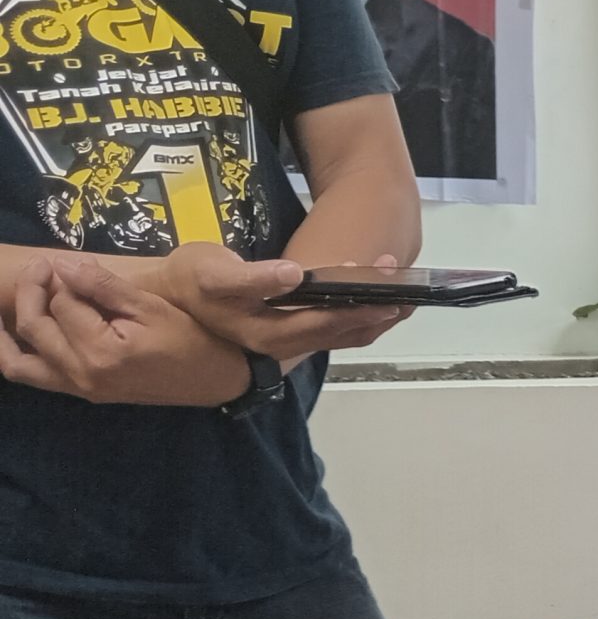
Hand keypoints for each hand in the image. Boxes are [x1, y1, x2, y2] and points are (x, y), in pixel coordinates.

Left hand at [0, 257, 252, 406]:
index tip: (67, 261)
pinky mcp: (84, 393)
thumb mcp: (155, 307)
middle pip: (34, 328)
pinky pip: (35, 377)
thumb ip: (106, 286)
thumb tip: (64, 265)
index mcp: (101, 352)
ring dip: (9, 332)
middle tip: (43, 268)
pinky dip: (19, 355)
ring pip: (19, 363)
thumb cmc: (195, 340)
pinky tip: (21, 335)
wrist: (219, 382)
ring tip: (19, 301)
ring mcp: (80, 389)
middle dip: (32, 291)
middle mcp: (82, 375)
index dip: (61, 278)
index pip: (61, 305)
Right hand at [154, 244, 410, 361]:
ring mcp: (287, 343)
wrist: (169, 298)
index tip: (386, 288)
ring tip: (405, 296)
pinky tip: (376, 305)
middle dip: (375, 309)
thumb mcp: (211, 273)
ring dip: (374, 317)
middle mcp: (283, 346)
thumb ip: (251, 277)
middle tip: (406, 285)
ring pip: (343, 336)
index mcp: (268, 333)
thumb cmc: (190, 279)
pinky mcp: (289, 334)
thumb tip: (293, 276)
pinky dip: (360, 320)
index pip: (323, 322)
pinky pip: (335, 332)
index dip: (355, 306)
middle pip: (341, 331)